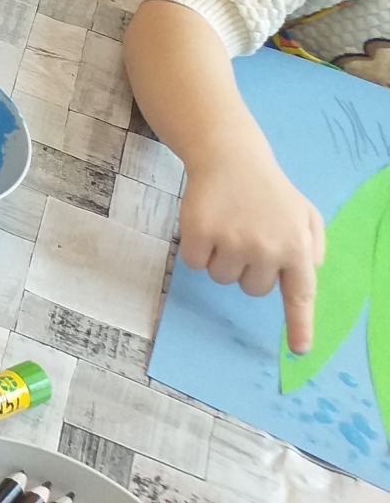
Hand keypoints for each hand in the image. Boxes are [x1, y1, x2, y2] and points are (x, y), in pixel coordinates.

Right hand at [179, 149, 324, 353]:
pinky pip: (193, 264)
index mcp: (296, 247)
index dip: (299, 326)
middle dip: (246, 269)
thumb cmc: (269, 190)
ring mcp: (232, 241)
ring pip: (221, 278)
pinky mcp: (199, 233)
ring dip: (220, 259)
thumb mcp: (304, 213)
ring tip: (226, 226)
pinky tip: (204, 224)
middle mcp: (267, 249)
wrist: (230, 156)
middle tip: (245, 236)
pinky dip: (195, 250)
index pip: (299, 296)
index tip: (298, 351)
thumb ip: (313, 246)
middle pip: (251, 289)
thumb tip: (307, 274)